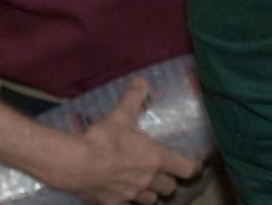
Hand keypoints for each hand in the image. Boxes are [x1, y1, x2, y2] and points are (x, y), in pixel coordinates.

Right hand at [54, 78, 201, 204]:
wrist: (76, 164)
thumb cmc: (104, 139)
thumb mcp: (121, 115)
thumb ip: (134, 98)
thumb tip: (142, 80)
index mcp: (155, 159)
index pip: (186, 169)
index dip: (193, 167)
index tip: (195, 166)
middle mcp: (148, 180)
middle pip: (169, 188)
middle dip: (168, 181)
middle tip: (163, 173)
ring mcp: (132, 195)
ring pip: (151, 200)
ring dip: (151, 193)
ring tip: (145, 185)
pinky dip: (129, 202)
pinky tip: (124, 195)